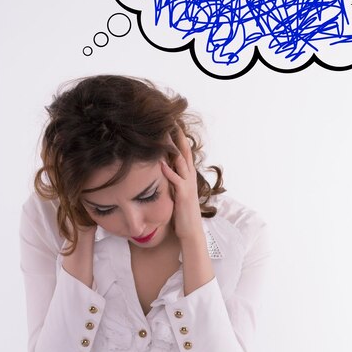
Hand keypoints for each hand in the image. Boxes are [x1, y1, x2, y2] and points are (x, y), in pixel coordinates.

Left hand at [161, 126, 202, 240]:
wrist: (190, 231)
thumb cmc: (182, 213)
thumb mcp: (176, 193)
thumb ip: (172, 181)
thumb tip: (162, 171)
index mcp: (188, 176)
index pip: (183, 153)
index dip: (178, 138)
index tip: (170, 124)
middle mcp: (190, 177)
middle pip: (184, 152)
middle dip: (178, 136)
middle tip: (172, 120)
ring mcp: (187, 185)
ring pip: (181, 162)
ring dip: (173, 148)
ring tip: (166, 134)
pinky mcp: (183, 194)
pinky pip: (176, 180)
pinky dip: (169, 171)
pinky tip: (161, 163)